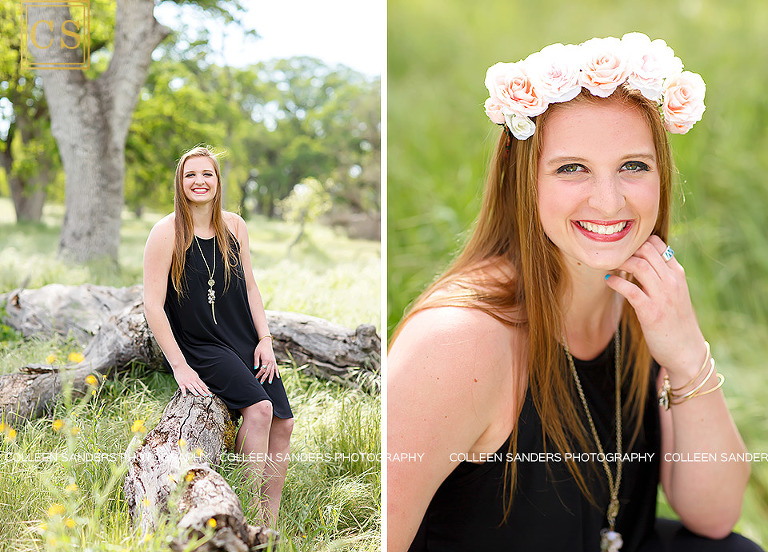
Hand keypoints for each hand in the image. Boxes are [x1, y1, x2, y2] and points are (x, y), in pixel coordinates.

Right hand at [172, 364, 212, 396]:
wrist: (180, 365)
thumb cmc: (187, 370)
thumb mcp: (195, 374)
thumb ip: (199, 381)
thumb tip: (205, 386)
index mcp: (196, 378)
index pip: (203, 385)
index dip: (206, 390)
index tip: (210, 394)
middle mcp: (192, 380)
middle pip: (198, 387)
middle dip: (203, 392)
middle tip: (207, 396)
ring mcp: (187, 382)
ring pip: (191, 388)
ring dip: (195, 392)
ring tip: (198, 395)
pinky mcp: (181, 383)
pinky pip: (183, 389)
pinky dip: (184, 392)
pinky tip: (185, 396)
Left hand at [254, 338, 278, 383]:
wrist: (266, 342)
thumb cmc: (260, 347)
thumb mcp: (256, 354)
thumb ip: (256, 361)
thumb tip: (255, 369)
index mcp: (266, 360)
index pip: (263, 369)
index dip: (259, 374)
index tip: (256, 378)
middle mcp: (270, 361)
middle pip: (268, 371)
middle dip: (264, 377)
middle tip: (261, 383)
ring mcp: (273, 361)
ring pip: (272, 371)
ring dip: (271, 377)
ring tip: (269, 382)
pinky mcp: (274, 361)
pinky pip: (276, 368)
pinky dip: (277, 372)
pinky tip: (277, 377)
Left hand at [605, 235, 706, 375]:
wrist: (686, 351)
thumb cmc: (676, 322)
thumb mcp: (675, 293)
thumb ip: (662, 276)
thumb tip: (641, 262)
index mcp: (678, 274)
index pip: (658, 244)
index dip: (638, 242)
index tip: (625, 249)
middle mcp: (672, 281)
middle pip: (647, 249)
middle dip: (627, 249)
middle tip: (613, 256)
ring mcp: (662, 296)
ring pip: (639, 265)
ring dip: (620, 263)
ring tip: (610, 266)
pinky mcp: (651, 312)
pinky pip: (630, 289)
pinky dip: (616, 282)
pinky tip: (609, 281)